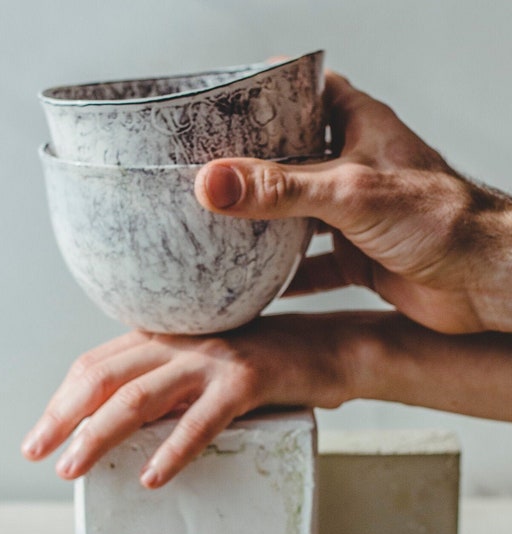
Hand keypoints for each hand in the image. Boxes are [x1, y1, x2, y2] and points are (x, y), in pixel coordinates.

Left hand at [21, 313, 368, 487]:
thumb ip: (165, 379)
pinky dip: (174, 449)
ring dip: (101, 435)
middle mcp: (183, 339)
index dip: (63, 398)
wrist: (328, 347)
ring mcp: (214, 356)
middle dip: (63, 416)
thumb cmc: (264, 361)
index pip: (97, 362)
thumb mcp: (204, 364)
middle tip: (38, 452)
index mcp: (167, 333)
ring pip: (141, 395)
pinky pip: (202, 419)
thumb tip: (118, 419)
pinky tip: (153, 476)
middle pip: (106, 376)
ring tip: (74, 468)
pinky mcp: (248, 377)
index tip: (42, 431)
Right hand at [194, 72, 511, 333]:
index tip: (223, 101)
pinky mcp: (357, 254)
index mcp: (359, 126)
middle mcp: (353, 166)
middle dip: (252, 166)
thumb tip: (213, 183)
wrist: (485, 282)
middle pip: (292, 157)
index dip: (267, 91)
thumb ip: (280, 189)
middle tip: (207, 170)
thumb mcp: (349, 192)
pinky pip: (311, 265)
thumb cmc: (441, 219)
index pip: (306, 91)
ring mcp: (353, 213)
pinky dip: (285, 276)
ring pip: (297, 213)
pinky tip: (256, 286)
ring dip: (264, 223)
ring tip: (220, 226)